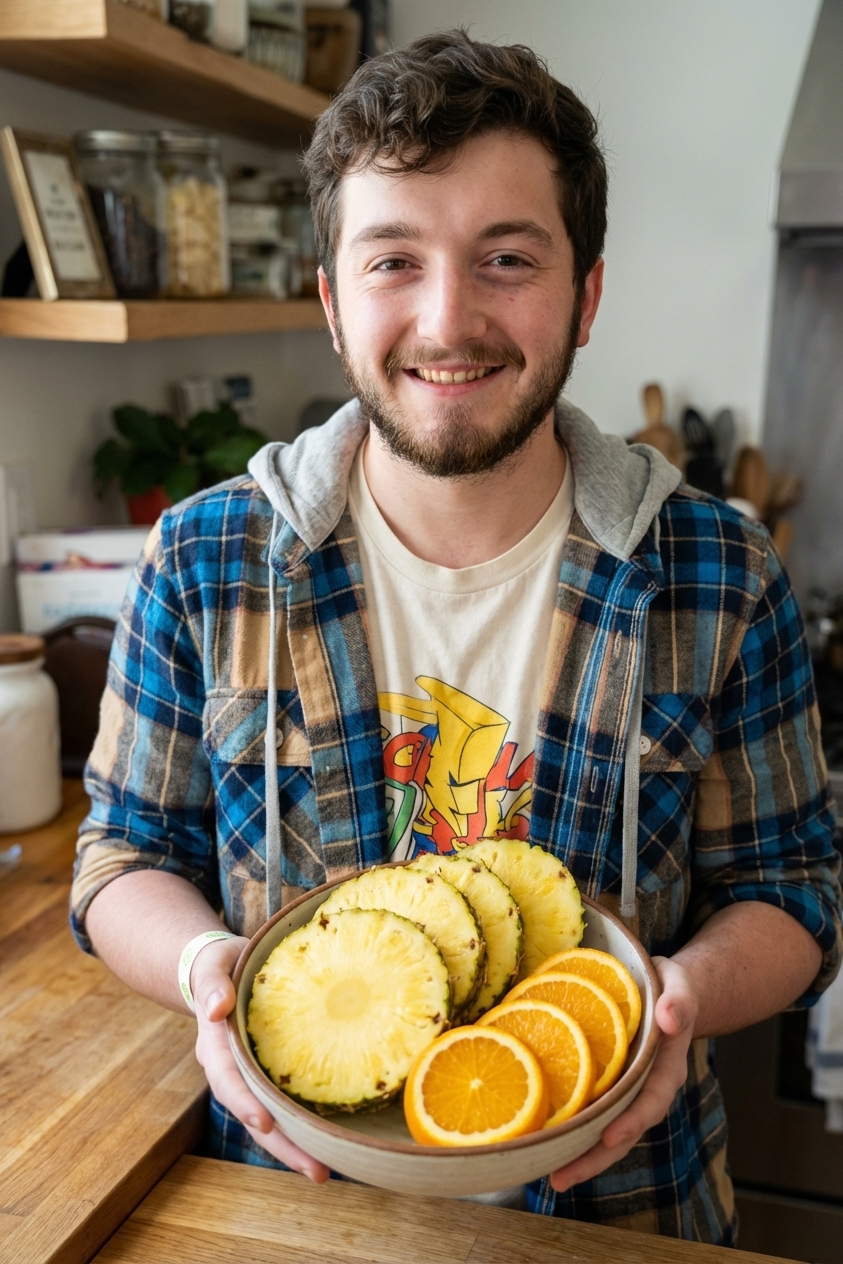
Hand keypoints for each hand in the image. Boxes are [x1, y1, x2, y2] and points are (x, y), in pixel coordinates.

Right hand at [191, 936, 329, 1182]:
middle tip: (317, 1171)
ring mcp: (249, 1078)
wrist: (221, 971)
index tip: (264, 1121)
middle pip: (253, 1116)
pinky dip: (300, 1127)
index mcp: (216, 1047)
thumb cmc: (219, 966)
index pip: (228, 1081)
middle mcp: (231, 1072)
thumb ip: (211, 985)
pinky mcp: (266, 1076)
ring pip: (269, 1120)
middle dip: (282, 1145)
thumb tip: (215, 1009)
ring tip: (325, 1172)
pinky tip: (328, 1141)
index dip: (245, 1103)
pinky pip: (282, 1106)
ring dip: (294, 1147)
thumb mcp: (212, 967)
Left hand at [549, 955, 697, 1192]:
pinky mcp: (607, 1087)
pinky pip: (590, 1112)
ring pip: (603, 1131)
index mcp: (666, 1071)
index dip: (632, 1121)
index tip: (610, 1136)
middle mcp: (646, 1090)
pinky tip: (540, 1139)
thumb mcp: (680, 987)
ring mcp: (625, 1092)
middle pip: (622, 1133)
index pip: (651, 1102)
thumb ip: (680, 1002)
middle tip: (561, 1178)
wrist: (668, 995)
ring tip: (547, 1175)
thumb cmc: (672, 990)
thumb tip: (669, 1019)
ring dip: (578, 1154)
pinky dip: (571, 1129)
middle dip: (594, 1158)